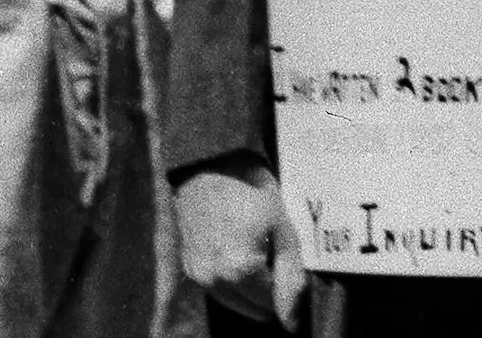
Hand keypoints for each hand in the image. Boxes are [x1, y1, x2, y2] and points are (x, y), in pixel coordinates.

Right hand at [174, 155, 306, 328]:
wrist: (208, 164)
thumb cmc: (247, 187)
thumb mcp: (281, 225)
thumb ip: (290, 274)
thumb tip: (292, 318)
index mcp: (240, 271)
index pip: (274, 304)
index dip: (289, 289)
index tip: (292, 269)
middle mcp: (214, 280)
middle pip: (254, 307)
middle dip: (271, 291)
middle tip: (278, 259)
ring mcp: (199, 276)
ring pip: (235, 302)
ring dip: (252, 291)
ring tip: (263, 257)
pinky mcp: (189, 269)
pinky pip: (218, 290)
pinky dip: (234, 283)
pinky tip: (244, 259)